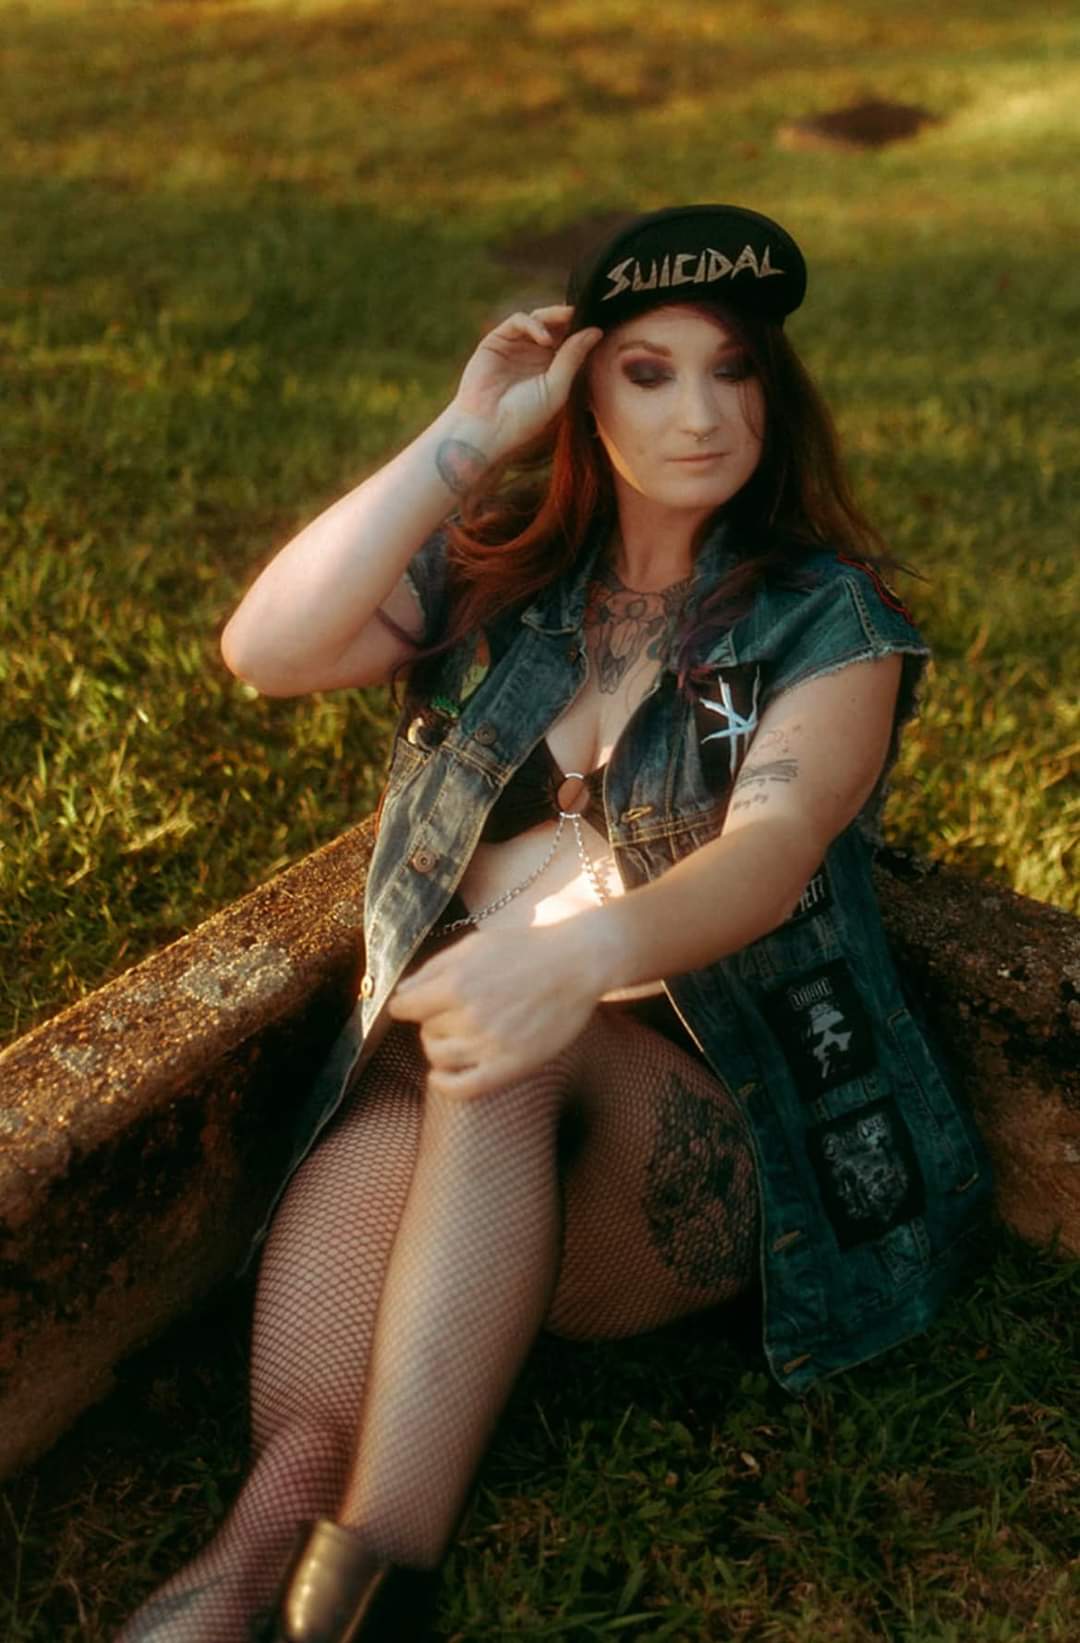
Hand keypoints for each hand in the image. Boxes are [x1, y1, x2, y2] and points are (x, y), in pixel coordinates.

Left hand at [386, 921, 605, 1098]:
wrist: (577, 963)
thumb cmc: (525, 949)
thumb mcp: (474, 945)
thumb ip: (433, 968)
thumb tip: (400, 994)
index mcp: (456, 982)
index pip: (405, 1008)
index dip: (405, 1007)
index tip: (410, 1007)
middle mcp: (469, 1015)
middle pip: (424, 1031)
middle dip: (431, 1022)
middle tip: (451, 1014)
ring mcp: (490, 1044)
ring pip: (438, 1057)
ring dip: (440, 1047)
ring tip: (456, 1037)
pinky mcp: (511, 1065)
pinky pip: (462, 1089)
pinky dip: (444, 1085)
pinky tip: (442, 1076)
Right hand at [451, 306, 601, 456]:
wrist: (487, 427)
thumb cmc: (524, 417)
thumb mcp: (556, 388)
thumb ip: (573, 357)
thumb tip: (596, 331)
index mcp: (552, 369)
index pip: (571, 342)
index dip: (583, 331)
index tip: (600, 323)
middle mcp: (534, 356)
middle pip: (557, 326)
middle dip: (571, 318)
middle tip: (586, 311)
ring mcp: (516, 347)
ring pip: (539, 319)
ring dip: (555, 316)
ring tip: (568, 319)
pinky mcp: (497, 341)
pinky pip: (518, 321)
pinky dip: (534, 324)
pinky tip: (545, 339)